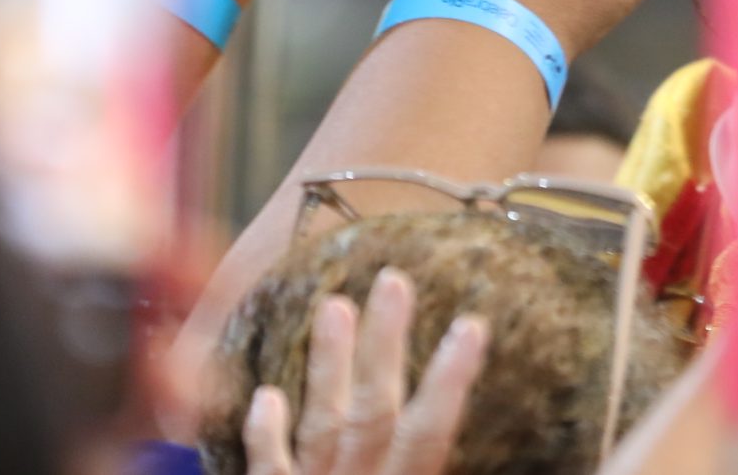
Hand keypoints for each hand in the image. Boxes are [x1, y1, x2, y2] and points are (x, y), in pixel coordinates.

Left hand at [243, 267, 486, 474]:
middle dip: (383, 346)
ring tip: (334, 305)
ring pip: (323, 426)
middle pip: (374, 413)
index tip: (472, 325)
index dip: (451, 381)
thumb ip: (424, 458)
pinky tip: (266, 394)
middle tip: (393, 280)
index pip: (431, 435)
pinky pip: (268, 470)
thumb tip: (460, 437)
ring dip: (329, 365)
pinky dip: (265, 434)